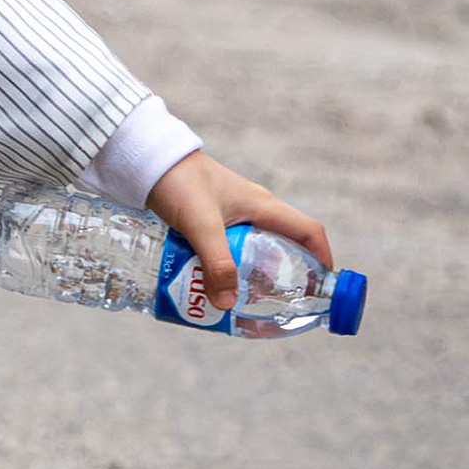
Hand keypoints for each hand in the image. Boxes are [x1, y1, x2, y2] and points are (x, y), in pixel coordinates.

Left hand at [139, 150, 332, 317]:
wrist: (146, 159)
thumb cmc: (178, 182)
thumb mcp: (201, 224)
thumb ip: (217, 262)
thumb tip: (229, 304)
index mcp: (263, 206)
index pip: (308, 232)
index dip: (322, 260)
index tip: (322, 290)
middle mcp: (254, 212)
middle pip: (283, 249)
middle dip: (283, 280)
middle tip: (275, 309)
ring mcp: (232, 217)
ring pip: (253, 254)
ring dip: (251, 279)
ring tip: (242, 308)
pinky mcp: (210, 223)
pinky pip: (228, 253)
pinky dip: (227, 272)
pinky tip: (213, 290)